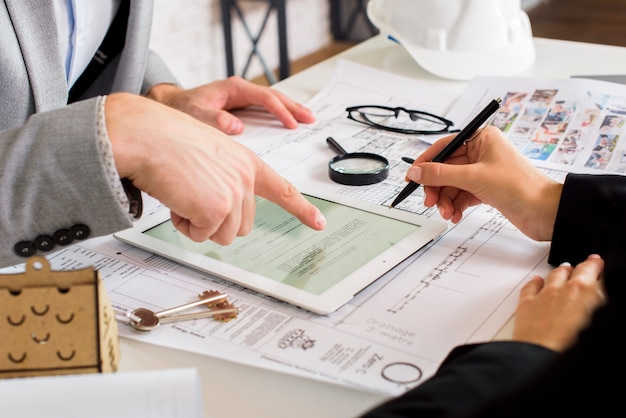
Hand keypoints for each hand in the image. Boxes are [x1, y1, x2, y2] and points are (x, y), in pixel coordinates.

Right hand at [105, 93, 325, 243]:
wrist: (145, 135)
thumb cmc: (167, 143)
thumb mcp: (209, 157)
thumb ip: (225, 182)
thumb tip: (223, 215)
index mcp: (246, 163)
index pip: (282, 189)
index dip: (301, 209)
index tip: (318, 223)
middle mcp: (245, 177)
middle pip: (240, 225)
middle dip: (214, 220)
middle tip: (191, 196)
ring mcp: (234, 192)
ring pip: (222, 234)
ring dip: (198, 223)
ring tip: (182, 194)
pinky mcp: (217, 208)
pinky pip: (200, 235)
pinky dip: (184, 225)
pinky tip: (175, 199)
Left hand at [146, 76, 314, 133]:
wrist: (170, 107)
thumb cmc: (181, 110)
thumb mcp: (195, 115)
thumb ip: (214, 120)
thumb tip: (237, 127)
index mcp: (233, 88)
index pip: (264, 98)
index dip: (280, 111)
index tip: (291, 124)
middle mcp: (240, 91)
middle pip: (274, 96)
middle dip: (293, 107)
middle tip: (310, 118)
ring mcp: (242, 98)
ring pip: (272, 101)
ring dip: (290, 110)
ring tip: (307, 119)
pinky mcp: (241, 107)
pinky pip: (265, 109)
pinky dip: (279, 114)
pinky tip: (288, 122)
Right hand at [407, 126, 561, 240]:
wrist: (546, 212)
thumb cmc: (521, 187)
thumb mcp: (474, 177)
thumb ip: (440, 174)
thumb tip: (415, 171)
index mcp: (482, 138)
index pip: (444, 146)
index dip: (426, 162)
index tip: (412, 177)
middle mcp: (482, 152)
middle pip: (445, 168)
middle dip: (436, 187)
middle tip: (429, 202)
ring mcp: (484, 171)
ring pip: (452, 184)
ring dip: (446, 200)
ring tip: (447, 213)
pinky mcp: (486, 189)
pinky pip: (462, 195)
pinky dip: (456, 206)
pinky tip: (455, 215)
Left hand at [512, 254, 605, 351]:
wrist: (542, 356)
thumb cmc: (571, 347)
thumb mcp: (595, 324)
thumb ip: (595, 308)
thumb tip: (594, 305)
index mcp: (589, 294)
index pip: (598, 276)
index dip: (601, 271)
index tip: (602, 268)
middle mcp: (567, 289)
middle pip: (579, 270)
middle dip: (586, 266)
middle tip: (591, 262)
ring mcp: (545, 294)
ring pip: (555, 274)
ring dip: (562, 271)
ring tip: (566, 269)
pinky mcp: (527, 302)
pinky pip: (531, 286)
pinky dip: (535, 282)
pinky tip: (537, 281)